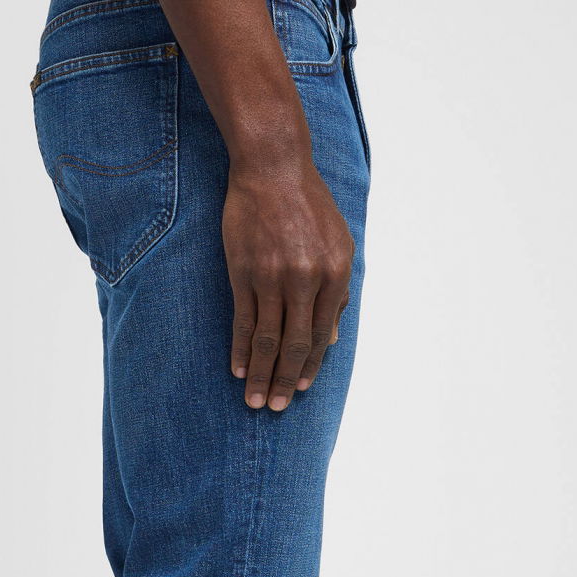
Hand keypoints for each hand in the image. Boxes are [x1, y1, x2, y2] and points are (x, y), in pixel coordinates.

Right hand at [222, 158, 353, 410]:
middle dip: (285, 381)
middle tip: (275, 407)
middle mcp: (306, 280)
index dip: (311, 366)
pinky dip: (241, 347)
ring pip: (268, 338)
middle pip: (296, 344)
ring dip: (260, 373)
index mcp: (335, 275)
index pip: (322, 335)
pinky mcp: (244, 271)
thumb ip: (337, 291)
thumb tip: (333, 336)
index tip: (300, 390)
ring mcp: (273, 277)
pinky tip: (237, 367)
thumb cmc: (309, 206)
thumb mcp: (338, 245)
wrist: (274, 168)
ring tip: (253, 399)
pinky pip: (243, 319)